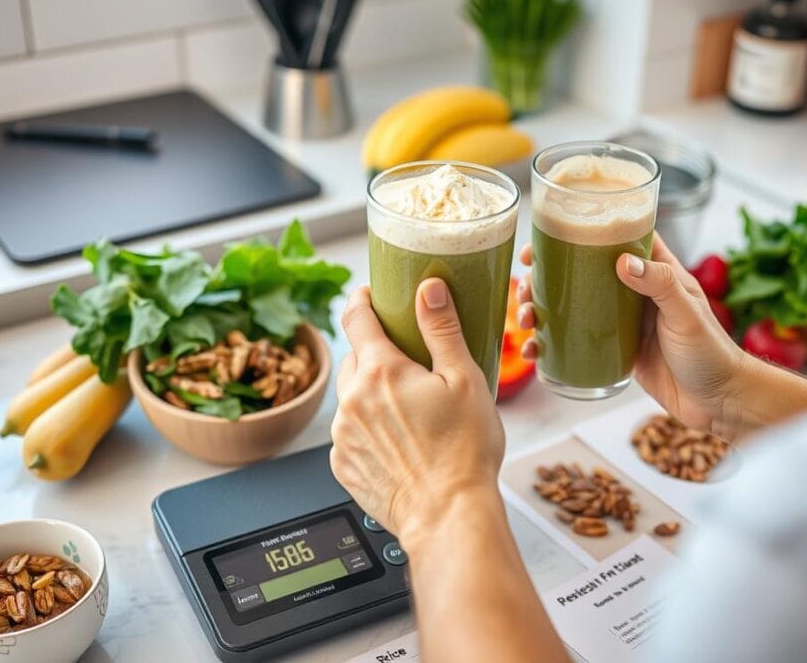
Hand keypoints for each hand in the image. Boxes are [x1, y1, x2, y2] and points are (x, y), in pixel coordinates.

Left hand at [330, 281, 505, 551]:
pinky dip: (369, 429)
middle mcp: (351, 401)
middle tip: (406, 359)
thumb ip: (442, 329)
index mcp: (380, 372)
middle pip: (354, 358)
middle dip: (375, 352)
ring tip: (411, 410)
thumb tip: (428, 289)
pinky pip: (350, 433)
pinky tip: (401, 441)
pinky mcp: (343, 466)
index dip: (362, 300)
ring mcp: (342, 436)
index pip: (356, 317)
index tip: (370, 295)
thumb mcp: (464, 379)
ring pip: (351, 398)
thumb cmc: (464, 452)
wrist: (448, 517)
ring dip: (372, 394)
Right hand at [517, 233, 746, 437]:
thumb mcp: (686, 314)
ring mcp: (622, 321)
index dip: (579, 230)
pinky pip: (577, 341)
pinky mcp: (616, 350)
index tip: (546, 235)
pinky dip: (552, 345)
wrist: (719, 402)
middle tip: (523, 285)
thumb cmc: (712, 353)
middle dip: (546, 276)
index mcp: (655, 270)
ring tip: (524, 321)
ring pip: (572, 306)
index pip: (615, 236)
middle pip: (581, 271)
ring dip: (541, 310)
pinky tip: (534, 352)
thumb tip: (622, 260)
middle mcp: (635, 291)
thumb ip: (658, 285)